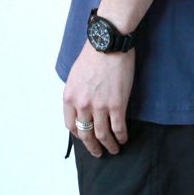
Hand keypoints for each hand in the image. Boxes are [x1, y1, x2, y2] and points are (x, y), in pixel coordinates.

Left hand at [62, 40, 135, 156]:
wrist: (109, 42)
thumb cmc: (93, 54)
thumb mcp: (75, 74)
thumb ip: (77, 92)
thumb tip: (82, 106)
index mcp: (69, 97)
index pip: (71, 125)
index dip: (79, 135)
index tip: (85, 137)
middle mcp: (82, 105)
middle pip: (86, 134)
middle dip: (92, 146)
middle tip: (98, 152)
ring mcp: (100, 106)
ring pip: (102, 135)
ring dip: (108, 145)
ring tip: (113, 149)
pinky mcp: (117, 104)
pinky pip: (118, 127)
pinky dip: (121, 136)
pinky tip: (123, 138)